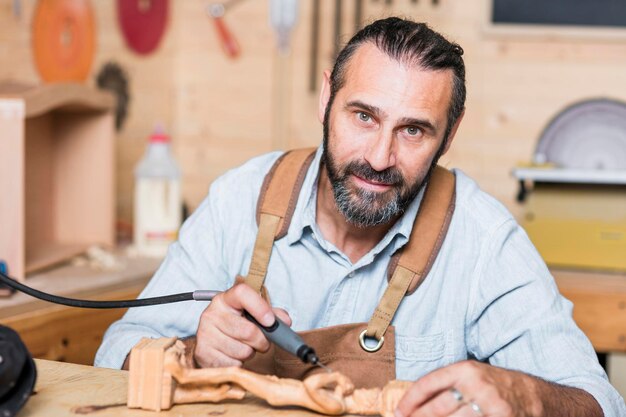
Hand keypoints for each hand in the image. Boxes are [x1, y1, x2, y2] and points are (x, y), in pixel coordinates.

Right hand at [194, 283, 291, 367]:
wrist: (210, 343)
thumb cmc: (235, 326)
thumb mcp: (252, 315)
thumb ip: (272, 314)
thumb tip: (285, 322)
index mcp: (225, 299)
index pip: (242, 293)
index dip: (260, 307)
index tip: (271, 321)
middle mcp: (212, 313)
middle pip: (249, 331)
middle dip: (262, 341)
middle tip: (260, 341)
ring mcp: (205, 334)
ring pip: (243, 351)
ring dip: (250, 353)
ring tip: (243, 346)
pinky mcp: (203, 353)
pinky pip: (234, 364)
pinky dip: (239, 364)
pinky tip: (233, 356)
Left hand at [395, 360, 541, 416]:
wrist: (535, 397)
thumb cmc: (497, 385)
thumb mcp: (472, 376)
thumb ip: (448, 384)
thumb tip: (416, 401)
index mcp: (466, 370)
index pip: (429, 383)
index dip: (410, 400)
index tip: (399, 411)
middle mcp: (477, 386)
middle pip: (438, 408)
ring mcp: (490, 406)